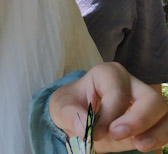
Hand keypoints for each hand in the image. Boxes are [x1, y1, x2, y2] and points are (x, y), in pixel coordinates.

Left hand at [49, 62, 167, 152]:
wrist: (78, 118)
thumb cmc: (71, 106)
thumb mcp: (61, 106)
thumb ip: (72, 115)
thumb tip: (85, 128)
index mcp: (108, 74)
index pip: (117, 92)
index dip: (109, 114)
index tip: (95, 132)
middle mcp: (132, 84)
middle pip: (151, 98)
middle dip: (139, 119)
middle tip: (117, 135)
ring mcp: (145, 101)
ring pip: (164, 112)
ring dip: (157, 132)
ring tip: (140, 145)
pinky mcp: (152, 119)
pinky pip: (166, 127)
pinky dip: (160, 138)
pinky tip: (143, 145)